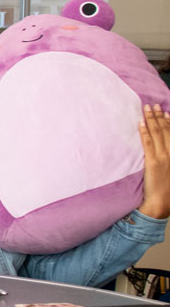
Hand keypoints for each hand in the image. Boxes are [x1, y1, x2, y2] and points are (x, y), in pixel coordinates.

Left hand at [136, 104, 169, 218]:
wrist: (162, 201)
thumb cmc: (167, 188)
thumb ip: (168, 158)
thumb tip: (163, 149)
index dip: (169, 121)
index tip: (165, 111)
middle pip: (165, 130)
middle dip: (159, 116)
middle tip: (153, 105)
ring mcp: (162, 157)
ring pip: (157, 134)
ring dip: (152, 119)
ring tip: (146, 108)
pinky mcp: (152, 162)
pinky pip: (148, 143)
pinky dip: (144, 132)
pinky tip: (141, 123)